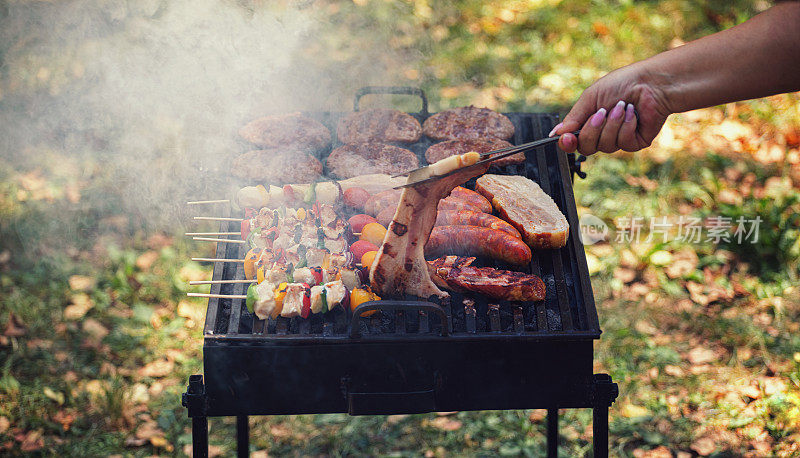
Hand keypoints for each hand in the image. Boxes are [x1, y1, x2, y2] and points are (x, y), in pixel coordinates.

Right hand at [550, 65, 672, 154]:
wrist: (651, 83)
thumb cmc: (622, 84)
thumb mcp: (591, 98)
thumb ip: (572, 118)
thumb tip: (555, 134)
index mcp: (588, 122)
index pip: (572, 141)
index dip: (568, 143)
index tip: (567, 138)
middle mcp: (602, 133)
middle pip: (586, 147)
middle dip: (593, 130)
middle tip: (602, 112)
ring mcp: (618, 139)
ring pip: (605, 146)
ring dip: (613, 124)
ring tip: (623, 107)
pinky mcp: (634, 142)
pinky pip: (623, 144)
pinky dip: (627, 126)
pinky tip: (634, 114)